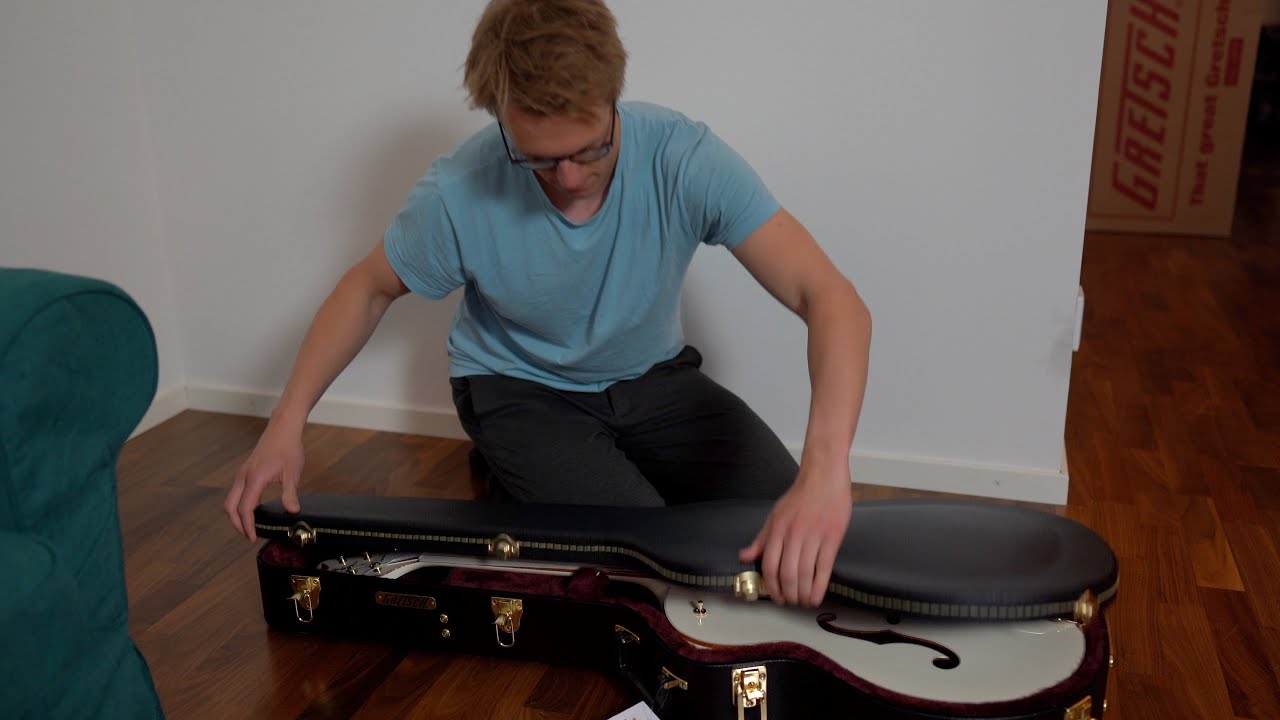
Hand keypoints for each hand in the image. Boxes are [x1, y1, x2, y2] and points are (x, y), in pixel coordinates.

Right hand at [224, 419, 304, 541]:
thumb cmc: (288, 447)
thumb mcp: (292, 473)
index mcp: (254, 478)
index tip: (253, 538)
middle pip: (230, 507)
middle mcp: (243, 476)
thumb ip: (290, 493)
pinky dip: (240, 504)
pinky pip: (237, 492)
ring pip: (231, 499)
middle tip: (250, 536)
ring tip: (251, 526)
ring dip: (237, 514)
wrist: (282, 428)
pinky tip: (254, 510)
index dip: (248, 526)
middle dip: (237, 524)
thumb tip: (292, 511)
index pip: (245, 509)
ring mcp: (243, 473)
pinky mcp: (245, 471)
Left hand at [739, 462, 852, 606]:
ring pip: (805, 573)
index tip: (776, 596)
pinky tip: (817, 595)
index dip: (772, 586)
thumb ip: (761, 539)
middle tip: (791, 601)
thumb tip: (744, 556)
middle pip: (787, 573)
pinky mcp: (832, 536)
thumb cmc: (800, 495)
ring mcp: (813, 536)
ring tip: (804, 601)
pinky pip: (824, 567)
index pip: (769, 564)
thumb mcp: (775, 515)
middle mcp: (793, 534)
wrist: (823, 475)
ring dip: (804, 593)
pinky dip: (820, 585)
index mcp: (777, 529)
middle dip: (788, 593)